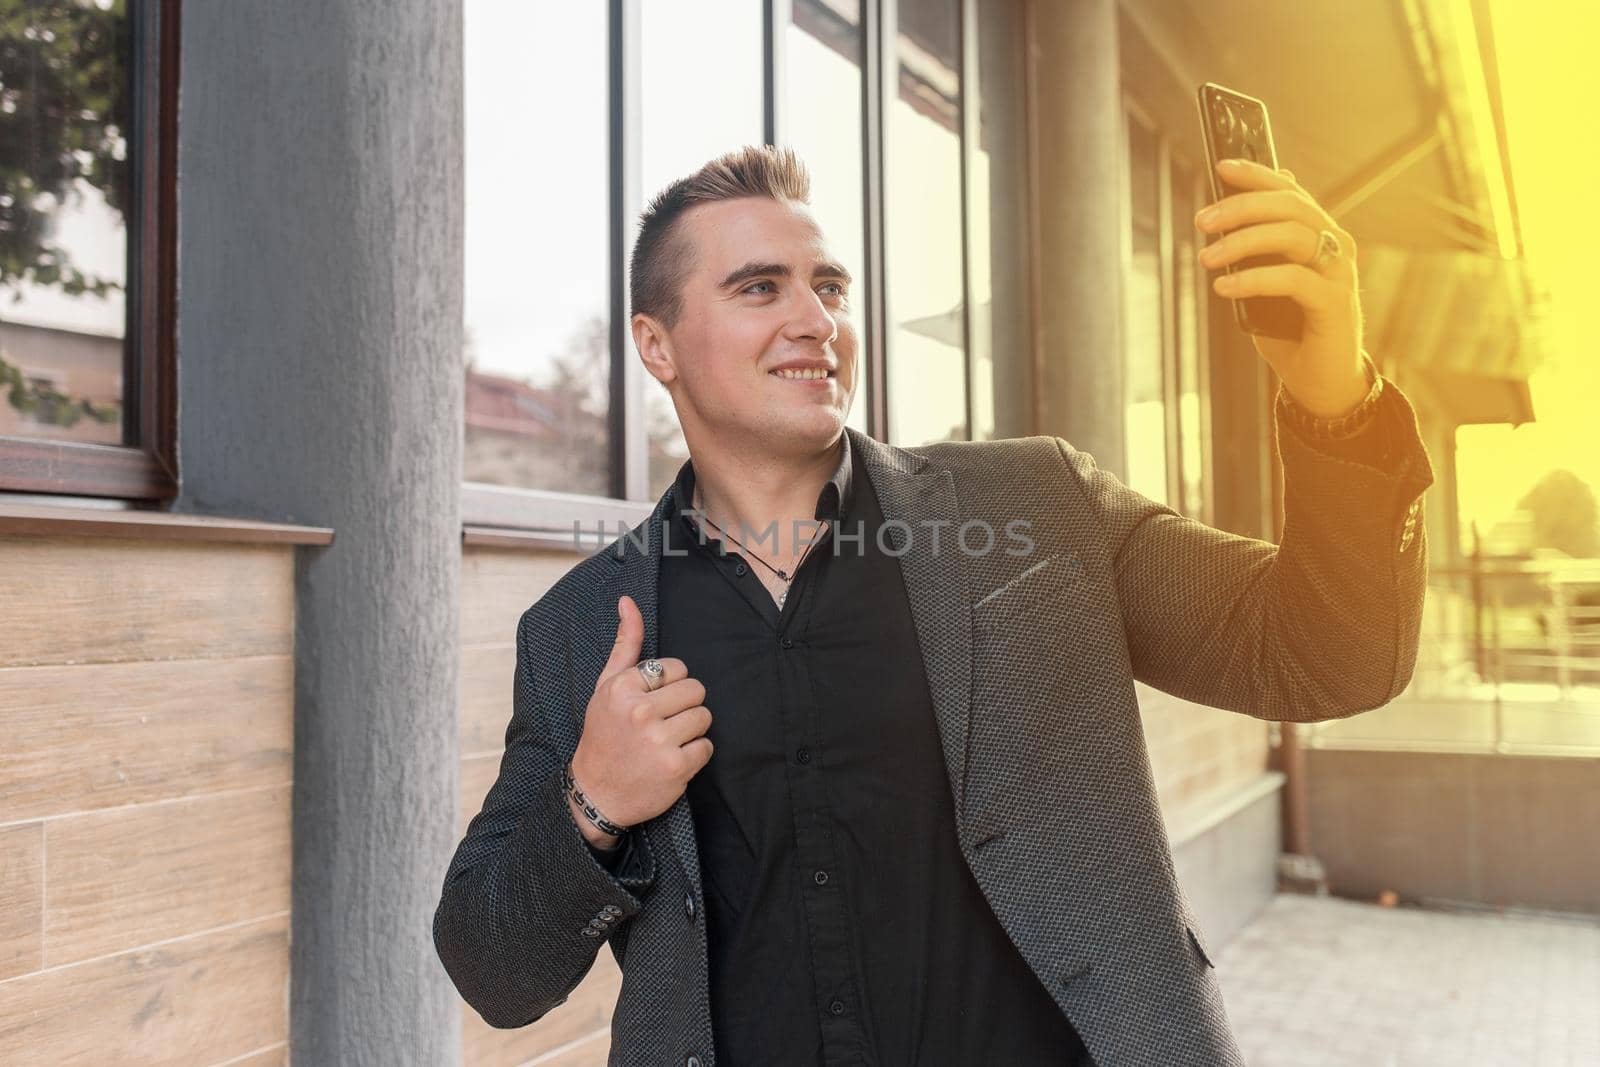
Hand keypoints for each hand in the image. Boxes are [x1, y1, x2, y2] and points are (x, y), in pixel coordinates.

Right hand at [567, 594, 712, 842]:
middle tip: (663, 723)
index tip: (653, 703)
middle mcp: (640, 711)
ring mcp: (659, 740)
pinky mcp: (676, 767)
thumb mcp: (606, 687)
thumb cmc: (603, 735)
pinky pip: (707, 747)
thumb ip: (625, 644)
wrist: (595, 793)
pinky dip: (695, 754)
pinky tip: (672, 760)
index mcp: (623, 688)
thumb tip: (629, 601)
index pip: (676, 668)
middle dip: (685, 706)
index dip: (670, 686)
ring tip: (667, 740)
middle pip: (696, 691)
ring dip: (692, 730)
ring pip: (704, 717)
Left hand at [1195, 158, 1368, 417]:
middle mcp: (1336, 246)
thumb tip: (1229, 218)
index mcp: (1320, 234)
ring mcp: (1340, 274)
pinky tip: (1224, 286)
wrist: (1320, 381)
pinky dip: (1255, 278)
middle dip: (1241, 207)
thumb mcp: (1266, 283)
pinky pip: (1293, 279)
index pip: (1290, 192)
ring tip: (1206, 257)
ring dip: (1243, 241)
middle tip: (1202, 220)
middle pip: (1290, 207)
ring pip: (1292, 236)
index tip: (1220, 167)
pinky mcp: (1335, 304)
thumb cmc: (1290, 329)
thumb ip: (1257, 251)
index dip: (1257, 175)